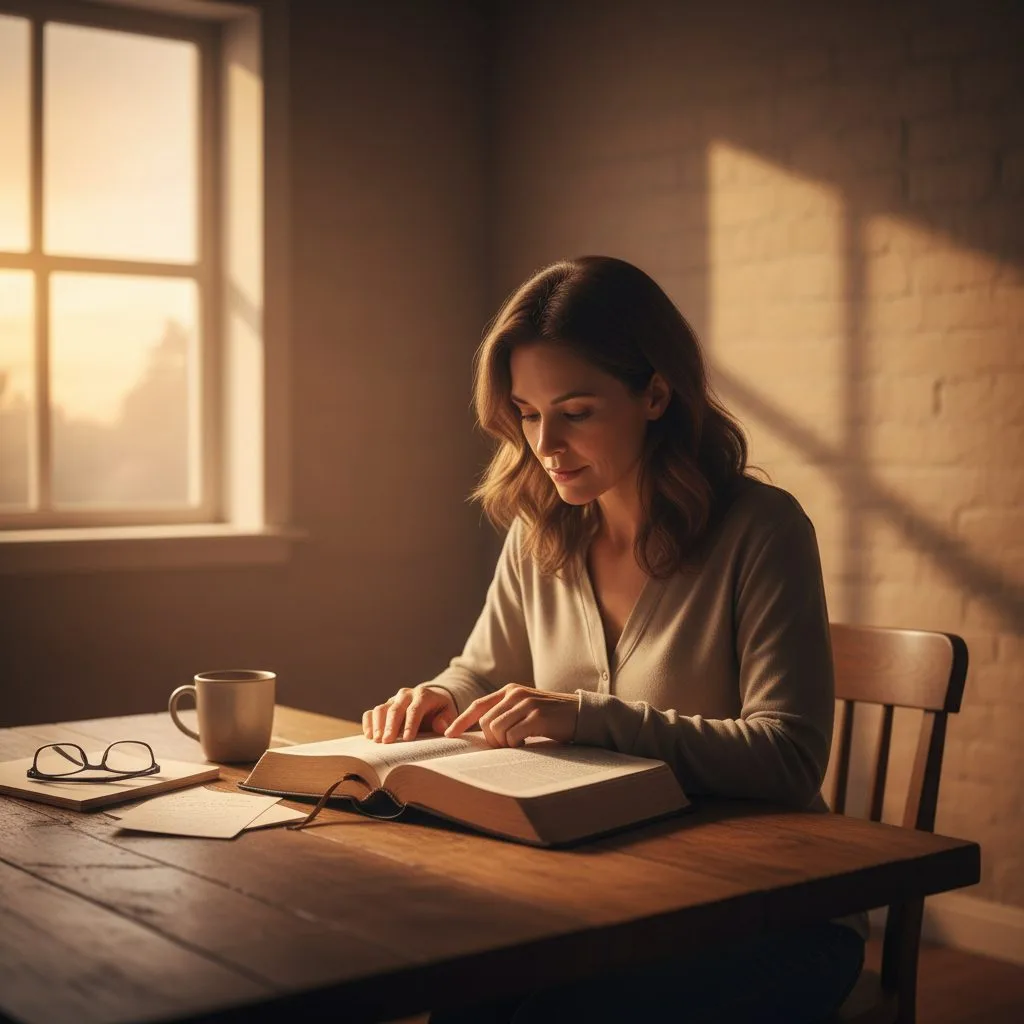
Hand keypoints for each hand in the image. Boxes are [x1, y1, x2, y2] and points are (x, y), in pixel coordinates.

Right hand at [363, 685, 457, 742]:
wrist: (431, 701)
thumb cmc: (440, 711)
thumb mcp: (449, 713)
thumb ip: (446, 719)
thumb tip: (440, 727)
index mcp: (423, 695)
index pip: (415, 708)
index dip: (411, 724)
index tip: (407, 739)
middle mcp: (405, 695)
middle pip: (396, 709)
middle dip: (391, 726)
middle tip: (387, 742)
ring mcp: (392, 700)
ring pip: (381, 709)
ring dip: (378, 725)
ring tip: (377, 741)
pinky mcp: (383, 706)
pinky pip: (371, 712)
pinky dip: (368, 723)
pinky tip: (369, 736)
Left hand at [444, 684, 577, 747]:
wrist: (582, 714)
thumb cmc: (552, 717)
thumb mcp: (527, 709)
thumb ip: (507, 714)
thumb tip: (483, 733)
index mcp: (510, 691)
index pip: (478, 705)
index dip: (461, 720)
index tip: (449, 735)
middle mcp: (515, 694)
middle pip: (485, 722)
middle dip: (491, 740)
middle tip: (508, 745)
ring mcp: (526, 704)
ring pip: (496, 730)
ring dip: (504, 743)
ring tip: (520, 743)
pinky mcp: (537, 716)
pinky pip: (512, 737)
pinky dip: (517, 745)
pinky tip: (529, 742)